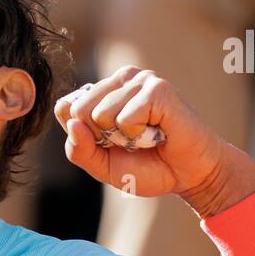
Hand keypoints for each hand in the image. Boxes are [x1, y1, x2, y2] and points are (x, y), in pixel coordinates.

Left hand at [54, 65, 254, 216]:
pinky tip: (158, 132)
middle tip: (130, 141)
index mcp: (102, 92)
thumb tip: (72, 124)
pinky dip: (139, 135)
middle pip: (78, 111)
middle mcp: (119, 80)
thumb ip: (79, 150)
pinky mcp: (157, 89)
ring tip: (146, 137)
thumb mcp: (102, 166)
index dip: (83, 136)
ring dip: (123, 138)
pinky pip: (125, 118)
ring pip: (100, 115)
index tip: (110, 144)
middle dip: (101, 138)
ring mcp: (139, 80)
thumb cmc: (148, 166)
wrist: (189, 175)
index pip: (65, 108)